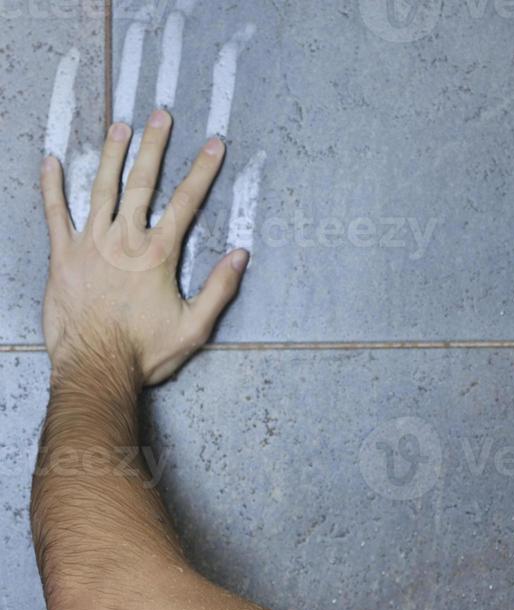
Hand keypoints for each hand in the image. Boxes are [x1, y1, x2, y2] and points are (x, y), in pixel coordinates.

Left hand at [40, 108, 247, 384]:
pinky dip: (51, 186)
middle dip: (153, 146)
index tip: (213, 144)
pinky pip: (55, 213)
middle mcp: (123, 240)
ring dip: (111, 154)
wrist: (94, 367)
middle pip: (140, 182)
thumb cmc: (144, 352)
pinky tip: (51, 161)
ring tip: (120, 126)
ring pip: (100, 188)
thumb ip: (219, 289)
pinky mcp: (63, 256)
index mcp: (157, 255)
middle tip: (160, 115)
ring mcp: (89, 244)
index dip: (202, 170)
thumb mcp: (195, 327)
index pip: (186, 203)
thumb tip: (240, 255)